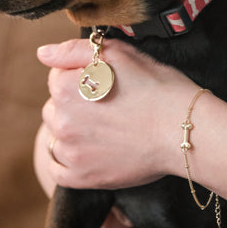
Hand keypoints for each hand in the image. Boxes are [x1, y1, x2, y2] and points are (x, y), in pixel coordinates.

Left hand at [35, 38, 197, 191]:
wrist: (183, 128)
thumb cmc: (157, 87)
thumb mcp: (119, 54)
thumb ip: (74, 50)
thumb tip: (42, 53)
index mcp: (65, 87)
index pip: (57, 78)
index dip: (81, 78)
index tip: (105, 84)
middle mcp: (61, 120)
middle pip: (55, 108)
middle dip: (74, 105)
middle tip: (108, 107)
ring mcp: (71, 151)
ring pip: (56, 137)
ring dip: (72, 132)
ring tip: (104, 130)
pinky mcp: (82, 177)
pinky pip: (58, 169)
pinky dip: (68, 161)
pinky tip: (90, 152)